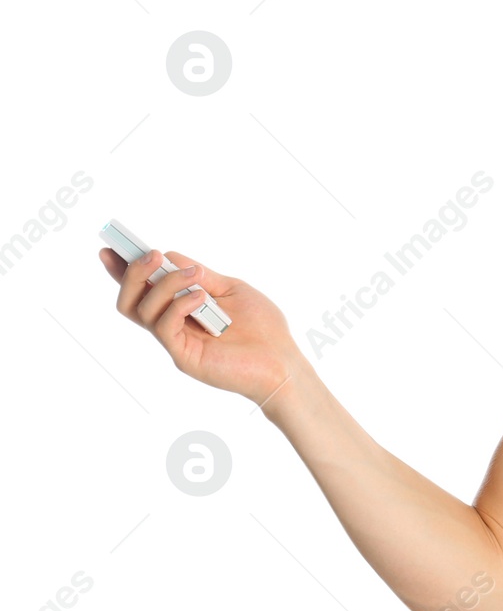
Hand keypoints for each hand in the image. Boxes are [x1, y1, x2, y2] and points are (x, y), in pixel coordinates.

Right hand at [99, 245, 306, 408]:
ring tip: (194, 275)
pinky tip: (202, 297)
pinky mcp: (184, 356)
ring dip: (164, 284)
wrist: (283, 361)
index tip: (110, 248)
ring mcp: (176, 342)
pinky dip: (178, 305)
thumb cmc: (261, 327)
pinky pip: (164, 327)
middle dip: (132, 273)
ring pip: (143, 310)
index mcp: (180, 309)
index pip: (142, 289)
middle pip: (130, 301)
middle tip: (152, 255)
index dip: (122, 271)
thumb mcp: (231, 290)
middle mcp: (172, 325)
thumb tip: (169, 256)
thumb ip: (201, 275)